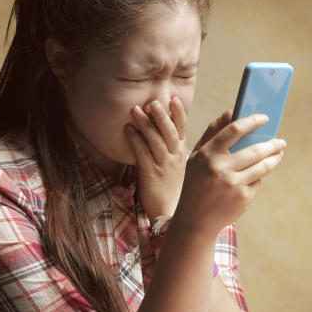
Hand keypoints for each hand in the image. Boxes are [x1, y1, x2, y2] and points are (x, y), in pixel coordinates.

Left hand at [125, 97, 187, 217]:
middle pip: (170, 132)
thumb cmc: (174, 188)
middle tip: (153, 102)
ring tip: (136, 110)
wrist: (169, 213)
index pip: (182, 129)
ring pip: (156, 141)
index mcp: (183, 153)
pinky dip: (135, 140)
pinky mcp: (151, 174)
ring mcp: (164, 166)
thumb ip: (181, 147)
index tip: (173, 99)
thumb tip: (175, 136)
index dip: (178, 114)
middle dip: (162, 116)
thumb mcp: (183, 166)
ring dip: (145, 124)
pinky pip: (143, 154)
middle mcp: (175, 157)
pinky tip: (128, 130)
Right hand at [172, 111, 286, 237]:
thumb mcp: (197, 157)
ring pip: (262, 167)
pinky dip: (258, 177)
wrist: (195, 219)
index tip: (265, 118)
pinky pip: (257, 182)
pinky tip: (257, 175)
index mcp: (208, 154)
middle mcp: (220, 168)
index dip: (252, 122)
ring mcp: (233, 184)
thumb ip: (212, 133)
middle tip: (281, 141)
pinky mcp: (243, 198)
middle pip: (255, 150)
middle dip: (272, 144)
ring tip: (279, 154)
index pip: (234, 131)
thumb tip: (230, 112)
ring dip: (274, 158)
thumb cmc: (196, 183)